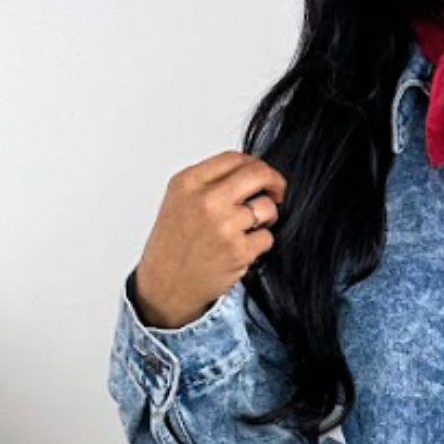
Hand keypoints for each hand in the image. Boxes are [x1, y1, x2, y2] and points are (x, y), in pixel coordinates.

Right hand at [133, 151, 287, 328]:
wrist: (166, 285)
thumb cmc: (173, 245)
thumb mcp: (179, 200)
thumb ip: (209, 182)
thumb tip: (250, 171)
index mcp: (189, 182)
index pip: (235, 158)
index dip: (256, 165)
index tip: (262, 176)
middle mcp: (206, 200)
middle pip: (258, 174)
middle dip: (274, 182)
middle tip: (277, 193)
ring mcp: (223, 225)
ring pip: (267, 207)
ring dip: (267, 218)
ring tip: (250, 229)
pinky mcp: (238, 250)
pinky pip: (267, 237)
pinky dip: (260, 243)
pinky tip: (242, 249)